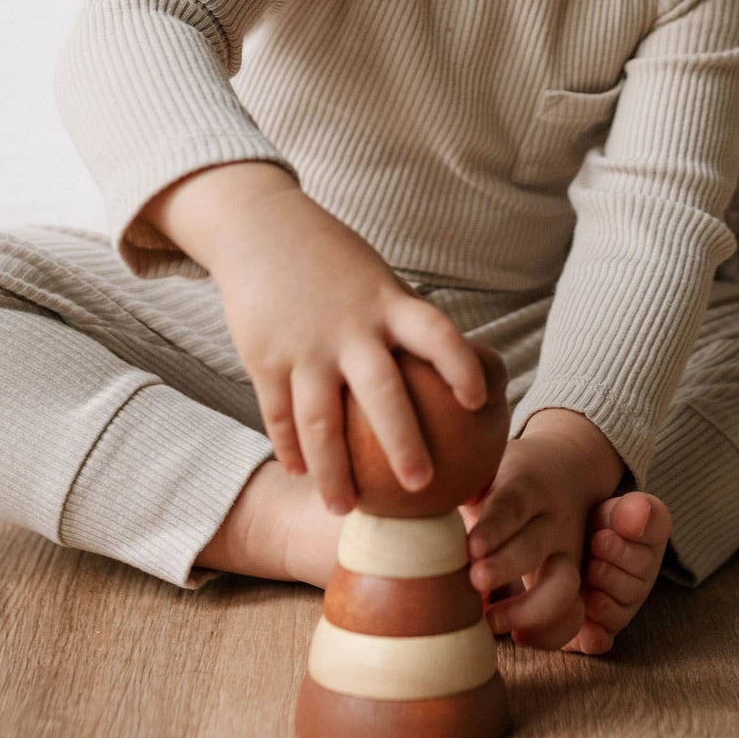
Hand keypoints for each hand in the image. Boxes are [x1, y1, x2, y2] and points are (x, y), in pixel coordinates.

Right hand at [141, 161, 488, 513]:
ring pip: (320, 422)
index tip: (479, 400)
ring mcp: (305, 346)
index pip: (437, 334)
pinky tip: (300, 473)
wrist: (259, 228)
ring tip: (344, 509)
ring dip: (333, 472)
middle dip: (403, 444)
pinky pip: (279, 414)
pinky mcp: (265, 357)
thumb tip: (460, 371)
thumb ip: (409, 324)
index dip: (462, 365)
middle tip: (420, 486)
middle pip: (383, 394)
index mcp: (388, 304)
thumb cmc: (335, 263)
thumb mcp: (379, 281)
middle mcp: (350, 328)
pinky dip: (289, 448)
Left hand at [459, 420, 624, 648]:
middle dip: (506, 566)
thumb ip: (457, 485)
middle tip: (474, 580)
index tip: (471, 548)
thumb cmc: (504, 477)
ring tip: (491, 622)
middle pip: (535, 544)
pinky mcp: (573, 578)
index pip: (512, 505)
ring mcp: (567, 551)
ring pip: (564, 583)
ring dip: (531, 608)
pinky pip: (573, 612)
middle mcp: (551, 520)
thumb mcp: (485, 468)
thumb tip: (414, 501)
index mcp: (525, 487)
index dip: (494, 528)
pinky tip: (520, 638)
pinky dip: (553, 631)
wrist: (564, 468)